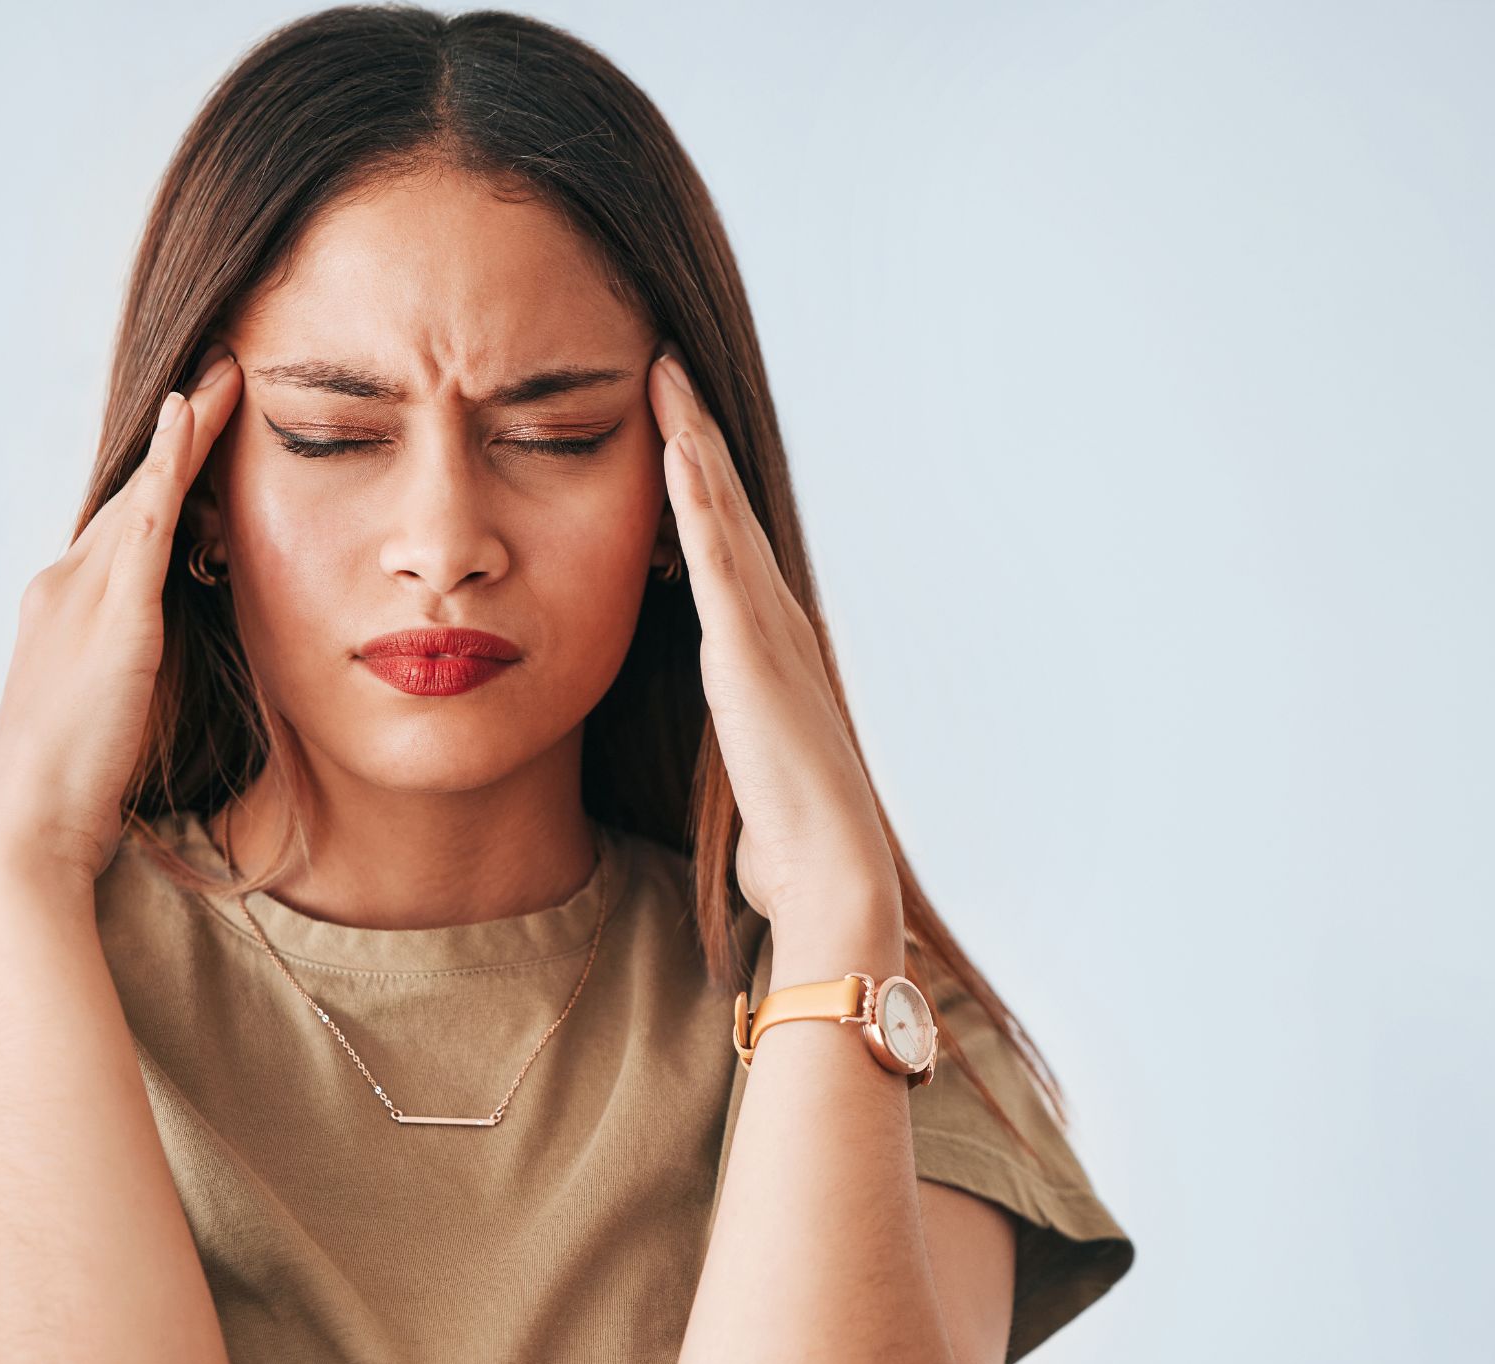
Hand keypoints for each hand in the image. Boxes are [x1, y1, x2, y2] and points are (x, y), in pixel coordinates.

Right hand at [0, 346, 242, 883]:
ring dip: (184, 430)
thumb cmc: (78, 795)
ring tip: (227, 373)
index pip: (122, 530)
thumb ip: (145, 673)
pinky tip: (192, 418)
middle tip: (225, 371)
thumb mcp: (119, 718)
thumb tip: (183, 655)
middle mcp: (61, 590)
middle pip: (130, 498)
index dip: (161, 476)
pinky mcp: (111, 620)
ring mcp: (78, 599)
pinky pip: (144, 525)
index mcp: (62, 614)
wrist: (30, 833)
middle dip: (176, 436)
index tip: (200, 425)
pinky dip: (167, 467)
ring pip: (139, 496)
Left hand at [646, 349, 898, 931]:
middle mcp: (774, 622)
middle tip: (665, 363)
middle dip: (697, 434)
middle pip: (726, 508)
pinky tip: (676, 443)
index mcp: (766, 649)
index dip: (700, 484)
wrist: (831, 868)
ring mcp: (764, 629)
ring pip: (722, 513)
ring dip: (694, 439)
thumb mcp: (753, 774)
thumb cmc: (789, 843)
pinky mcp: (746, 648)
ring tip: (664, 373)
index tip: (669, 426)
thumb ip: (744, 749)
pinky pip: (715, 553)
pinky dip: (697, 494)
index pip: (723, 548)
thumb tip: (746, 766)